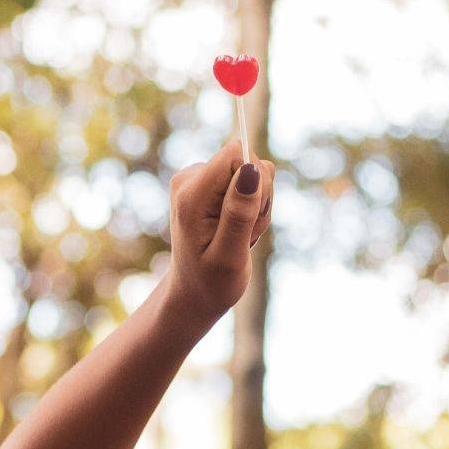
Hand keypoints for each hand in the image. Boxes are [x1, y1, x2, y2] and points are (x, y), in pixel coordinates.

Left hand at [164, 140, 274, 317]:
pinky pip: (249, 181)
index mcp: (190, 194)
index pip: (237, 154)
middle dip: (259, 199)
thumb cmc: (210, 282)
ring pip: (253, 173)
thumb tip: (251, 170)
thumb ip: (239, 213)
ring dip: (257, 207)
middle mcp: (190, 179)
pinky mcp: (209, 183)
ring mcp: (198, 179)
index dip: (256, 184)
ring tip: (240, 237)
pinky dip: (252, 208)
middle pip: (249, 162)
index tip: (248, 217)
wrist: (193, 293)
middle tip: (244, 235)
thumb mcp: (229, 255)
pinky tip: (239, 231)